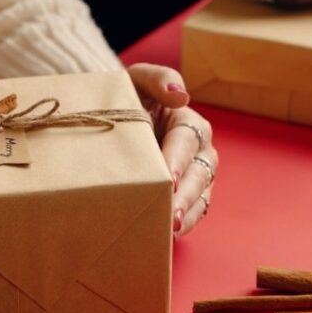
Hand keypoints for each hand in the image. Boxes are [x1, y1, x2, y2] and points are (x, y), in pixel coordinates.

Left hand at [127, 63, 215, 235]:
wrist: (110, 118)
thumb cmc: (127, 97)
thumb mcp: (137, 79)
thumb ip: (158, 79)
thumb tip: (180, 96)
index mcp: (188, 122)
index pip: (186, 141)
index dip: (179, 159)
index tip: (169, 177)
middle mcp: (197, 150)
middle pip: (199, 173)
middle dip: (187, 194)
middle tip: (172, 213)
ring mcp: (193, 175)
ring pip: (201, 196)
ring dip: (189, 213)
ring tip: (173, 228)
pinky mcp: (184, 195)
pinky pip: (193, 211)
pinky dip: (185, 222)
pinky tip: (169, 233)